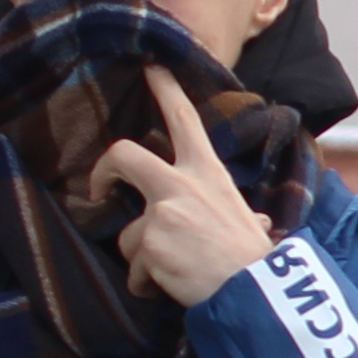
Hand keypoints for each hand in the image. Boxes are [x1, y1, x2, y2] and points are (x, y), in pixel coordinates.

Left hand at [87, 68, 272, 304]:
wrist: (254, 290)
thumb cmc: (254, 258)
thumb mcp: (250, 222)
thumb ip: (241, 215)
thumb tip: (256, 224)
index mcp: (208, 174)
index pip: (184, 120)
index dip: (165, 89)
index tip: (150, 66)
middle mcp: (181, 184)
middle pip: (123, 154)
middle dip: (105, 172)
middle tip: (101, 192)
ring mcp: (162, 212)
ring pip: (127, 235)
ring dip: (144, 260)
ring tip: (174, 274)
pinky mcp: (149, 243)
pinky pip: (135, 269)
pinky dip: (148, 284)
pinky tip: (171, 287)